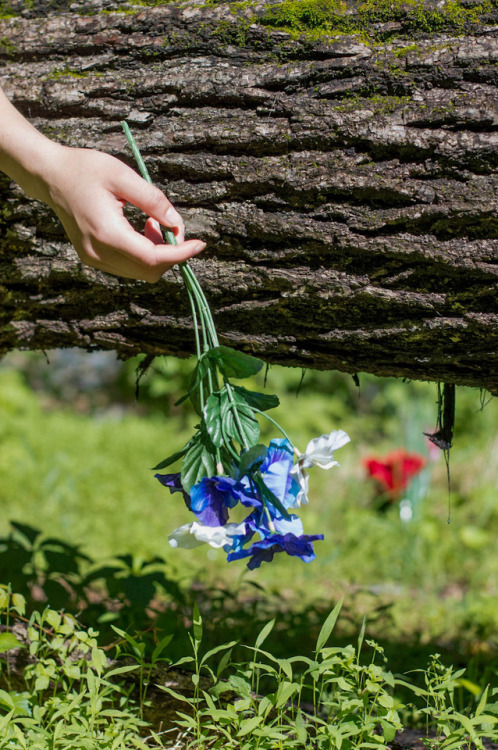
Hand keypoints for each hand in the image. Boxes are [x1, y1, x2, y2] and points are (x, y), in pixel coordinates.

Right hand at [42, 146, 205, 281]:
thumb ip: (154, 201)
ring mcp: (94, 259)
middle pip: (149, 271)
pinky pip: (128, 267)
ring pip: (140, 273)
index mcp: (107, 233)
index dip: (181, 254)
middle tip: (170, 225)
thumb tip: (178, 225)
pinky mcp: (92, 258)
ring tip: (152, 223)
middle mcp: (99, 253)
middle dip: (170, 254)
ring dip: (157, 254)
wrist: (50, 176)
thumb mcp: (123, 175)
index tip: (200, 244)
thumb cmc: (85, 169)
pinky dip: (143, 255)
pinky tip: (141, 230)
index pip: (153, 258)